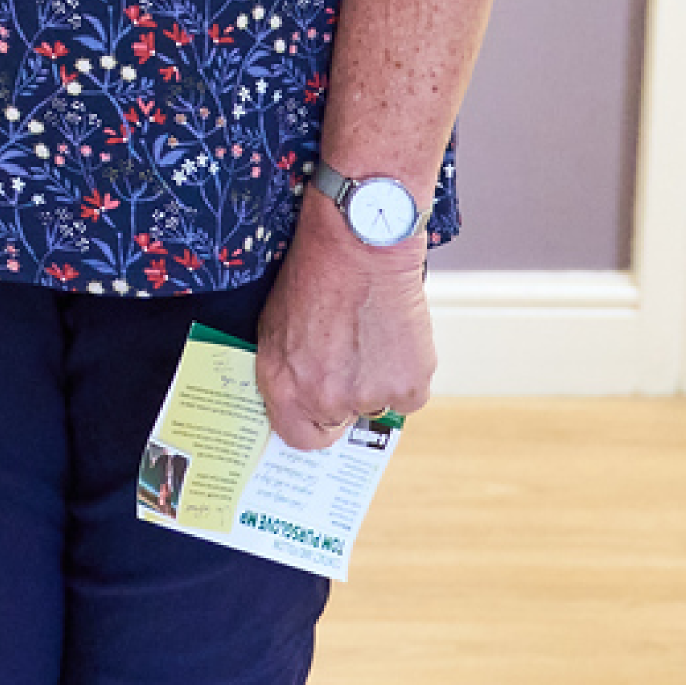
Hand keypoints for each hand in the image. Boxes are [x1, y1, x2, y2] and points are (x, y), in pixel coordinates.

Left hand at [255, 204, 435, 448]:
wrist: (359, 246)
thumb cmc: (313, 275)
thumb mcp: (275, 327)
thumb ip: (288, 372)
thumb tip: (300, 399)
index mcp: (286, 387)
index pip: (300, 439)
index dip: (313, 424)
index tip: (320, 412)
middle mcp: (325, 399)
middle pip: (341, 420)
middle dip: (344, 397)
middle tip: (349, 358)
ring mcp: (369, 396)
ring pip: (377, 403)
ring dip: (377, 381)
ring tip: (370, 335)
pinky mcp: (410, 386)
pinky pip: (410, 395)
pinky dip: (406, 373)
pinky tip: (394, 337)